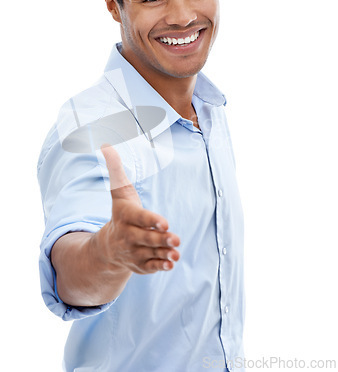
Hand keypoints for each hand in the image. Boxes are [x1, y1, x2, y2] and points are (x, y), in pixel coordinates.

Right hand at [100, 144, 179, 273]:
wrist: (108, 247)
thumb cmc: (120, 213)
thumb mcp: (118, 192)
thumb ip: (115, 169)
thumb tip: (105, 144)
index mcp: (126, 217)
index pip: (139, 218)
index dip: (151, 220)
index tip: (165, 222)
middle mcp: (128, 236)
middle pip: (146, 237)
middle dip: (161, 239)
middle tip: (176, 238)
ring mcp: (134, 252)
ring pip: (150, 253)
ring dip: (164, 253)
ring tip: (176, 253)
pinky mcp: (140, 265)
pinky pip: (150, 267)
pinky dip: (160, 265)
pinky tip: (171, 263)